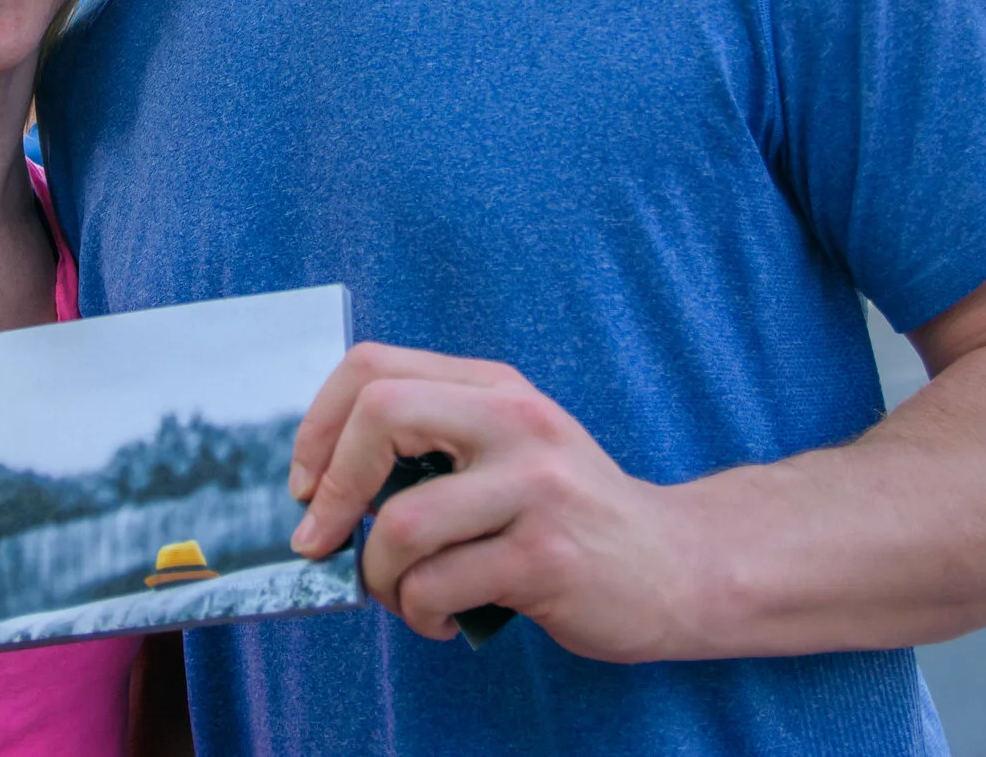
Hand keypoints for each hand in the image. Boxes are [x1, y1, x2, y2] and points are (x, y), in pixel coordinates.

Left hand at [286, 342, 696, 661]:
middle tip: (321, 539)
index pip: (373, 367)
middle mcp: (516, 422)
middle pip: (379, 414)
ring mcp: (535, 487)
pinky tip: (439, 618)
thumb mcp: (512, 448)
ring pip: (400, 523)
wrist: (678, 564)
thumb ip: (436, 441)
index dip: (318, 425)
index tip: (307, 482)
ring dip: (378, 575)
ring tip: (401, 594)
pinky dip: (418, 613)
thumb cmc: (573, 513)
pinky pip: (437, 586)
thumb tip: (323, 477)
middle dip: (329, 490)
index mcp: (497, 387)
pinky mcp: (545, 557)